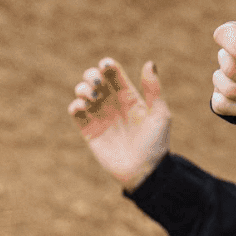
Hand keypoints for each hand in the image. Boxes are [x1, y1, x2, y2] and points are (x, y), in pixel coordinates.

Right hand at [69, 57, 170, 190]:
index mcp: (129, 96)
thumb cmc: (156, 143)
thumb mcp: (159, 114)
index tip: (106, 65)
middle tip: (98, 82)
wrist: (143, 172)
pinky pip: (76, 113)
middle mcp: (112, 104)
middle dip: (92, 74)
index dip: (107, 65)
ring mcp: (100, 117)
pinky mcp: (89, 131)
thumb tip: (149, 63)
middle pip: (95, 79)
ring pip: (83, 93)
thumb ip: (153, 89)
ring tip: (92, 96)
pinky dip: (75, 105)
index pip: (114, 73)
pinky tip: (83, 107)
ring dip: (82, 88)